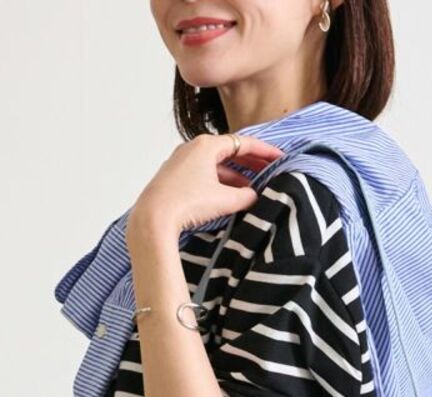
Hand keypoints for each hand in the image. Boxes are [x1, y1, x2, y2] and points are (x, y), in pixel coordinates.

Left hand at [128, 133, 285, 240]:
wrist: (153, 219)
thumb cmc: (186, 203)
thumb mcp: (224, 200)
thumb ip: (245, 196)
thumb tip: (254, 196)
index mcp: (206, 145)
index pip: (242, 143)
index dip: (264, 151)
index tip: (278, 157)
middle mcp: (192, 148)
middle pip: (228, 151)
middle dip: (250, 162)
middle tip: (268, 170)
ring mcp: (181, 162)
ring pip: (215, 164)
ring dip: (234, 175)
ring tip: (251, 187)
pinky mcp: (174, 177)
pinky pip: (203, 174)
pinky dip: (219, 182)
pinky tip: (228, 196)